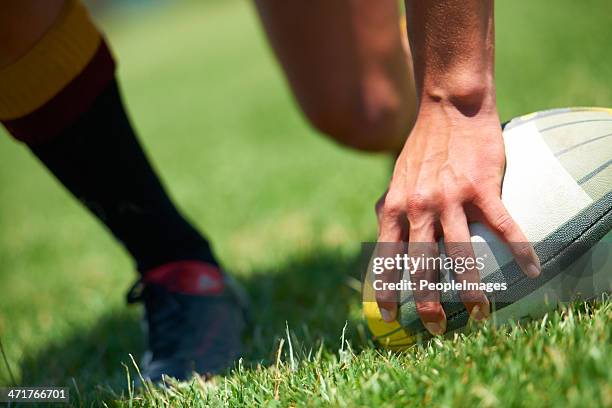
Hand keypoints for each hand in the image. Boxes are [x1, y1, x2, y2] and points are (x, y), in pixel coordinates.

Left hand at [375, 101, 540, 334]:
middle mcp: (419, 207)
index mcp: (396, 208)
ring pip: (460, 252)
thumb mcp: (395, 180)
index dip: (387, 289)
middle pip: (421, 264)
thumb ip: (389, 209)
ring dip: (470, 286)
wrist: (447, 109)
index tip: (389, 316)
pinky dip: (519, 249)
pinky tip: (532, 270)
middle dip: (427, 301)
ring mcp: (450, 197)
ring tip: (480, 313)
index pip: (387, 258)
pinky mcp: (481, 186)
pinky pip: (502, 225)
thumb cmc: (422, 148)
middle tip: (436, 327)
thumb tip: (381, 233)